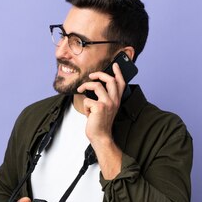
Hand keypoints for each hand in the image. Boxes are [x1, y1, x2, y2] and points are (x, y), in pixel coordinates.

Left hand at [75, 63, 124, 179]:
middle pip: (110, 80)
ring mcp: (108, 103)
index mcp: (116, 101)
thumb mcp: (105, 108)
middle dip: (99, 74)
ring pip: (96, 85)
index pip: (121, 83)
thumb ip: (103, 98)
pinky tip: (87, 113)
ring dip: (86, 86)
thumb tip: (95, 85)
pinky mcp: (99, 107)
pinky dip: (85, 106)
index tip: (115, 65)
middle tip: (91, 76)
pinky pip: (87, 99)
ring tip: (81, 90)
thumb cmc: (100, 123)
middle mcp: (114, 101)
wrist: (100, 136)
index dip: (118, 73)